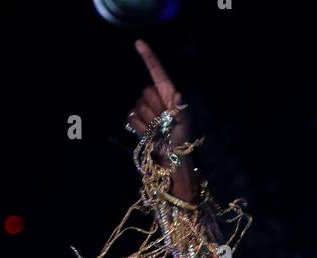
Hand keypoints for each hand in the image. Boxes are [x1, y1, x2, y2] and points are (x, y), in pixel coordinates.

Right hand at [127, 39, 193, 175]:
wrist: (170, 157)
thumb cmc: (181, 138)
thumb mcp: (185, 122)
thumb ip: (180, 107)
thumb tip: (178, 95)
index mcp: (168, 93)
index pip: (156, 71)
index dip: (148, 57)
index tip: (138, 43)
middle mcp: (155, 98)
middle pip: (146, 92)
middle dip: (155, 108)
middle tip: (165, 123)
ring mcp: (144, 109)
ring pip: (138, 107)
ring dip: (149, 122)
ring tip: (159, 132)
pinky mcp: (135, 121)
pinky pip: (132, 118)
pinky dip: (141, 129)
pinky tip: (150, 135)